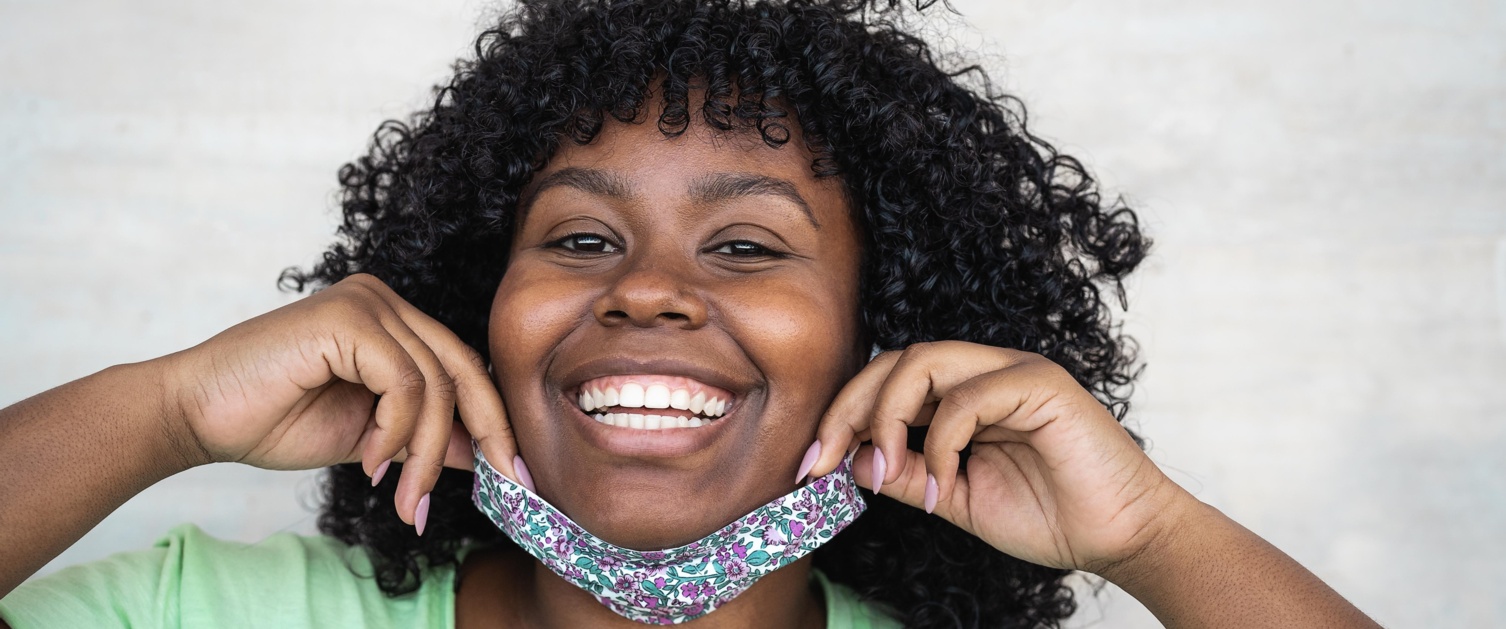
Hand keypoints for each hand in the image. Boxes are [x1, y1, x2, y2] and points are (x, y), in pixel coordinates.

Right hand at [162, 273, 519, 529]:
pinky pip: (402, 380)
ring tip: (402, 493)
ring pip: (434, 382)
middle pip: (462, 369)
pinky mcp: (346, 317)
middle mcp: (383, 301)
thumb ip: (422, 436)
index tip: (513, 474)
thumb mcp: (370, 437)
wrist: (197, 416)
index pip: (462, 367)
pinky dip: (395, 430)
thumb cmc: (272, 419)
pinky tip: (370, 461)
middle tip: (498, 486)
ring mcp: (366, 302)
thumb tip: (480, 454)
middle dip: (485, 434)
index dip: (493, 420)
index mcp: (392, 321)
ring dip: (424, 451)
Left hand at [801, 341, 1190, 574]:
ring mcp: (1014, 371)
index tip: (811, 465)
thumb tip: (848, 458)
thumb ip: (904, 474)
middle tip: (824, 462)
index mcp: (964, 393)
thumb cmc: (1048, 516)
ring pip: (925, 362)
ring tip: (888, 473)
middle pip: (895, 361)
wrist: (1119, 537)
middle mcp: (986, 371)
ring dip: (889, 418)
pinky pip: (969, 396)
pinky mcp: (1042, 384)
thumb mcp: (953, 497)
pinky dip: (941, 441)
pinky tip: (942, 485)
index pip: (887, 379)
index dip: (842, 415)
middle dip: (848, 410)